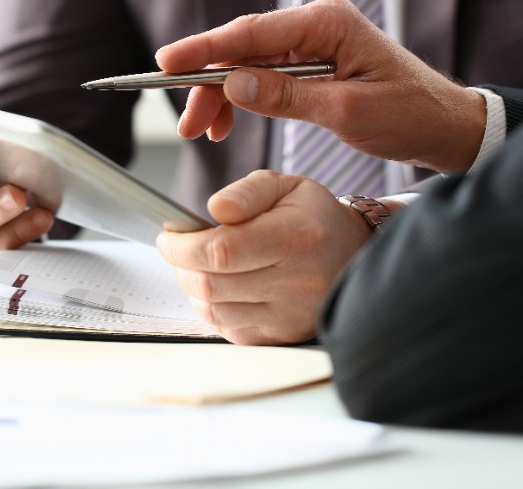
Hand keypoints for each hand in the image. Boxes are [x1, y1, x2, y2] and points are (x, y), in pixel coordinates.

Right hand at [155, 0, 487, 171]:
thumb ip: (286, 98)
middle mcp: (318, 23)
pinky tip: (227, 121)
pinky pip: (265, 74)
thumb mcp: (347, 113)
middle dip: (207, 82)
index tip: (167, 63)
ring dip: (221, 94)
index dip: (205, 49)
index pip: (251, 33)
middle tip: (186, 122)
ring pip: (249, 62)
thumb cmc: (411, 115)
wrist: (447, 126)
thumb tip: (233, 84)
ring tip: (202, 130)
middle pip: (243, 46)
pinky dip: (243, 97)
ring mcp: (315, 41)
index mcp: (328, 22)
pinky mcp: (315, 61)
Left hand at [156, 170, 381, 344]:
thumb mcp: (285, 186)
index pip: (220, 251)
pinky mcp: (281, 335)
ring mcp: (289, 316)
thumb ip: (247, 192)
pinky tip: (221, 286)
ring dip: (193, 288)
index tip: (168, 236)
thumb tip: (215, 209)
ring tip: (197, 265)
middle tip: (176, 248)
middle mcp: (295, 283)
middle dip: (180, 266)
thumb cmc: (313, 217)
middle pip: (210, 286)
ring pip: (214, 312)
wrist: (355, 256)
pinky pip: (229, 329)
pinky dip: (214, 307)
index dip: (182, 246)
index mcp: (296, 238)